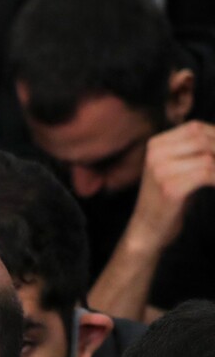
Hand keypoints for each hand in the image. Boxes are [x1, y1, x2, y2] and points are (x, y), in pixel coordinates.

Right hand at [127, 121, 214, 253]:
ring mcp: (161, 171)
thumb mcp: (174, 167)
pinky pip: (207, 174)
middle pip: (202, 140)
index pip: (195, 128)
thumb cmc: (168, 197)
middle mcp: (155, 155)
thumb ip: (192, 148)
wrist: (147, 228)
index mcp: (155, 145)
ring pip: (208, 157)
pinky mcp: (171, 188)